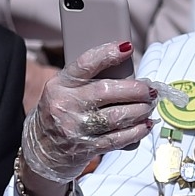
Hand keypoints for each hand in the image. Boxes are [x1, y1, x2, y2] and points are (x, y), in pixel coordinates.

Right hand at [21, 41, 155, 183]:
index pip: (85, 64)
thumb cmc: (64, 111)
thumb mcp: (66, 90)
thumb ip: (90, 80)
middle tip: (150, 90)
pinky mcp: (87, 147)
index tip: (127, 47)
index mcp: (60, 85)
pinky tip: (146, 125)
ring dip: (141, 110)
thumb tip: (130, 71)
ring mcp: (76, 128)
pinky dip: (138, 131)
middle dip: (136, 89)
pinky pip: (119, 138)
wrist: (43, 148)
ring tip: (149, 106)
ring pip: (117, 116)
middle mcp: (66, 105)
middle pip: (107, 91)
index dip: (108, 54)